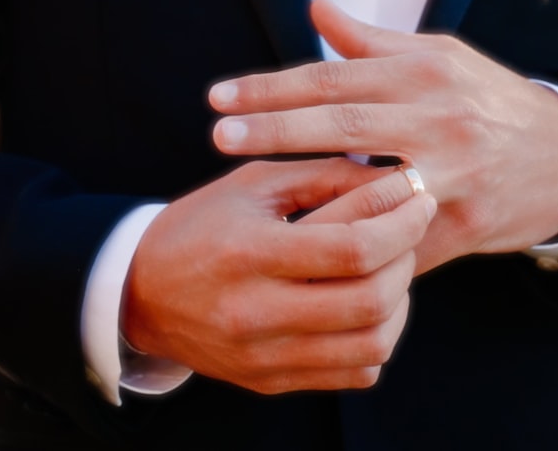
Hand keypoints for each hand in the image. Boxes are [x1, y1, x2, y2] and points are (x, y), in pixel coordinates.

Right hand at [122, 158, 436, 393]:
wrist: (139, 293)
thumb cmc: (202, 225)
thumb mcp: (252, 184)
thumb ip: (324, 176)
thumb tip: (396, 179)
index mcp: (247, 252)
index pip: (352, 248)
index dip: (401, 220)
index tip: (418, 195)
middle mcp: (254, 312)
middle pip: (370, 299)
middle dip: (407, 257)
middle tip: (410, 228)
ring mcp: (263, 356)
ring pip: (372, 345)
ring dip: (400, 302)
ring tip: (392, 267)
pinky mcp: (270, 382)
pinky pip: (354, 374)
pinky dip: (377, 340)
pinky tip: (366, 306)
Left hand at [208, 0, 557, 274]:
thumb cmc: (487, 101)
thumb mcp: (440, 57)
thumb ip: (373, 41)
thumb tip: (316, 9)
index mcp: (427, 74)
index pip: (334, 77)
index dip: (272, 87)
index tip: (220, 98)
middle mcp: (440, 121)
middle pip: (343, 124)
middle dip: (273, 130)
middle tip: (217, 136)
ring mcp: (454, 177)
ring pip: (368, 189)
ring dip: (306, 194)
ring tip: (249, 194)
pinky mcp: (464, 228)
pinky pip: (396, 243)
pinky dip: (353, 246)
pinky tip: (304, 250)